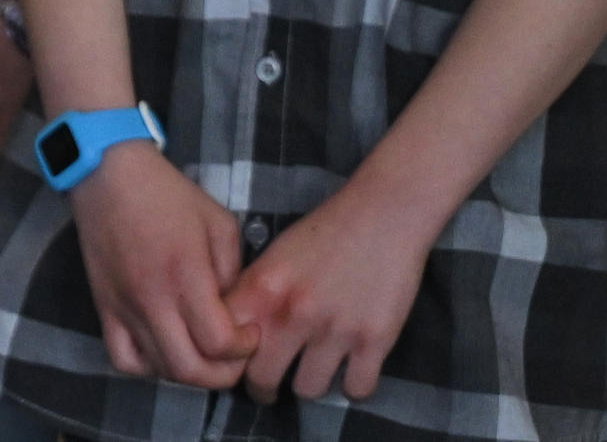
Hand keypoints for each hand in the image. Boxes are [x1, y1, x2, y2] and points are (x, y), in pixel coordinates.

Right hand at [65, 142, 244, 387]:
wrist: (108, 173)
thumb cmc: (169, 195)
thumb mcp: (220, 225)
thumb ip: (233, 273)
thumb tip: (235, 312)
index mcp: (186, 276)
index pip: (219, 343)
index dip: (245, 349)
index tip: (250, 332)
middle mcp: (152, 300)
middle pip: (190, 370)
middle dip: (223, 373)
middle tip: (233, 354)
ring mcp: (124, 307)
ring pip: (159, 369)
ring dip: (189, 372)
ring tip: (202, 352)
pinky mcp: (104, 307)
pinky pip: (122, 358)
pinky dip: (147, 367)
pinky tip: (163, 350)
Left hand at [226, 172, 428, 403]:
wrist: (382, 216)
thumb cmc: (324, 232)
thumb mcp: (273, 257)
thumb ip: (252, 293)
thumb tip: (230, 331)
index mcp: (261, 288)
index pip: (224, 342)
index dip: (225, 358)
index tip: (232, 363)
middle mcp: (293, 313)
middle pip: (262, 378)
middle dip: (262, 388)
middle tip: (267, 388)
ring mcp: (335, 330)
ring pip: (308, 390)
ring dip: (309, 385)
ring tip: (310, 374)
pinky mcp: (375, 341)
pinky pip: (356, 389)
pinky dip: (352, 386)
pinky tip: (349, 371)